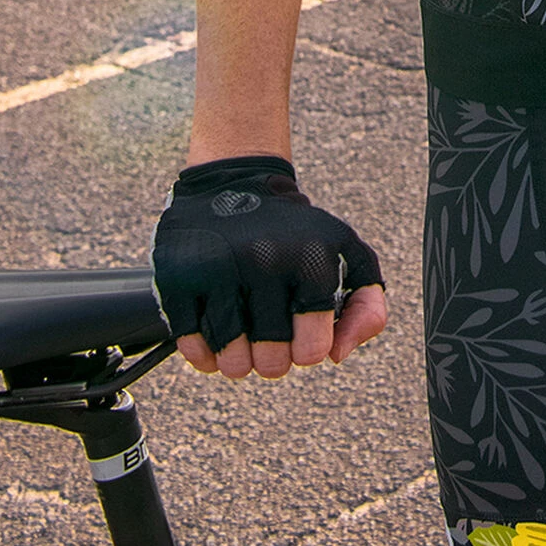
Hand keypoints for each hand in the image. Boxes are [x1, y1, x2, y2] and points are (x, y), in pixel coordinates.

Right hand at [153, 155, 386, 380]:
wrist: (236, 183)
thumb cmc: (297, 233)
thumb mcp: (346, 252)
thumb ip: (366, 305)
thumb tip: (337, 355)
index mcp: (311, 259)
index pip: (312, 348)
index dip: (308, 351)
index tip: (303, 333)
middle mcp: (265, 262)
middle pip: (271, 361)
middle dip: (274, 361)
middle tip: (271, 340)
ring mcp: (218, 270)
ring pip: (231, 359)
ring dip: (240, 362)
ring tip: (245, 343)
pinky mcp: (179, 279)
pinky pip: (192, 346)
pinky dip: (205, 355)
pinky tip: (217, 338)